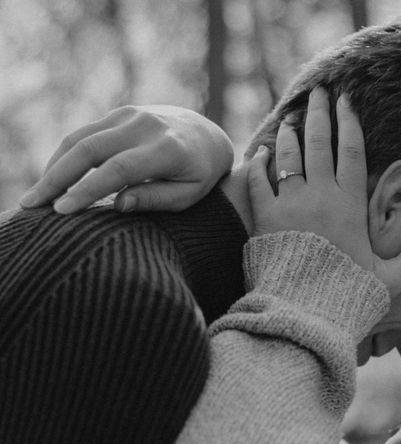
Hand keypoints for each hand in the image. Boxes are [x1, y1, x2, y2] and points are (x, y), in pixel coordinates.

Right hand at [18, 105, 233, 214]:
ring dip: (53, 167)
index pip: (119, 168)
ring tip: (33, 196)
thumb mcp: (189, 194)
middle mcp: (144, 126)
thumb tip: (119, 206)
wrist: (207, 134)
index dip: (87, 189)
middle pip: (90, 149)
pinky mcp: (118, 114)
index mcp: (166, 149)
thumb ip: (156, 199)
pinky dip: (64, 157)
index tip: (62, 210)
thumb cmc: (200, 175)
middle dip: (56, 178)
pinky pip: (84, 134)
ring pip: (80, 138)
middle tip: (31, 204)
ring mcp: (128, 116)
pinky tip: (51, 180)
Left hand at [247, 87, 400, 301]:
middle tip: (319, 94)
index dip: (350, 122)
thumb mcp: (393, 277)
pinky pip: (259, 181)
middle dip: (319, 113)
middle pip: (319, 142)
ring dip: (289, 135)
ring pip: (288, 155)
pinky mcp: (265, 218)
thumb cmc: (351, 298)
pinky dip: (260, 164)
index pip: (352, 151)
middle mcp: (320, 196)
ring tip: (292, 122)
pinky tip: (262, 155)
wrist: (306, 317)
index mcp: (351, 206)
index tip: (347, 100)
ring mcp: (290, 204)